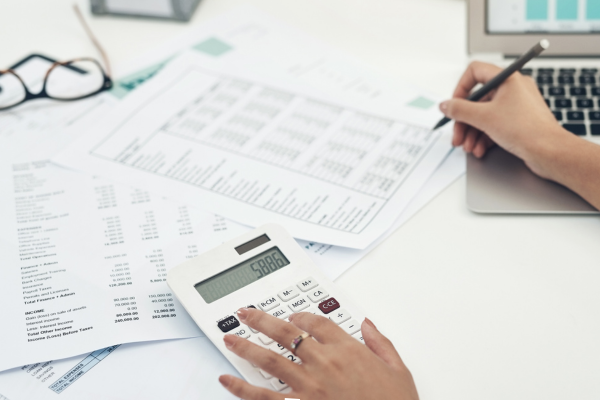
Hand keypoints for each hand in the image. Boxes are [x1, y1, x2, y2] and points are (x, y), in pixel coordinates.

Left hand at [218, 307, 418, 399]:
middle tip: (245, 313)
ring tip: (229, 337)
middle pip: (286, 333)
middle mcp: (324, 363)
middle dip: (262, 320)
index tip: (292, 316)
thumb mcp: (397, 369)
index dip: (300, 315)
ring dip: (246, 347)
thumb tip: (368, 325)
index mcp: (347, 349)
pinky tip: (227, 381)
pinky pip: (265, 398)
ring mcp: (309, 387)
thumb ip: (380, 342)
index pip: (316, 322)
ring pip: (270, 360)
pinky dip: (243, 389)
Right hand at [439, 61, 572, 178]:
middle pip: (477, 99)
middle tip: (457, 134)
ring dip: (472, 132)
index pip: (475, 72)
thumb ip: (460, 110)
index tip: (454, 105)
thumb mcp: (484, 118)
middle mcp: (512, 89)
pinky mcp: (518, 122)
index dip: (460, 88)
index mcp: (508, 79)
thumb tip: (445, 105)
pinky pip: (494, 125)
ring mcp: (516, 106)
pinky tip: (480, 149)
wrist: (549, 152)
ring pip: (484, 115)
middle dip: (464, 120)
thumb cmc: (527, 130)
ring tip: (468, 146)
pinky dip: (484, 137)